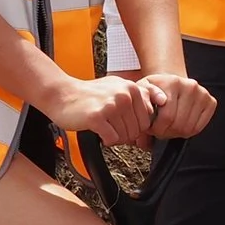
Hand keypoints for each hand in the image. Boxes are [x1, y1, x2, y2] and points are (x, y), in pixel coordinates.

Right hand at [46, 74, 163, 147]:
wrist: (62, 94)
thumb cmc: (90, 93)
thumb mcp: (118, 85)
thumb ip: (141, 92)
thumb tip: (162, 99)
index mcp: (131, 88)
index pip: (146, 121)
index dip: (134, 127)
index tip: (121, 122)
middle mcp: (124, 95)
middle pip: (136, 131)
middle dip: (124, 133)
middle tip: (110, 125)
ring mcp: (111, 105)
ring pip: (124, 136)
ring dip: (114, 136)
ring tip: (103, 126)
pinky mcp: (97, 117)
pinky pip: (111, 139)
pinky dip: (105, 139)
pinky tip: (98, 130)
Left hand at [142, 73, 216, 139]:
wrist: (171, 83)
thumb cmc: (156, 90)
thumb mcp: (143, 90)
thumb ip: (144, 97)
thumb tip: (161, 101)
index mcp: (173, 82)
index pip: (167, 117)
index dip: (156, 129)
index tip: (151, 128)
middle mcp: (190, 86)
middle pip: (178, 125)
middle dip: (166, 132)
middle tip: (160, 129)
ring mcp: (202, 94)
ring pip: (188, 128)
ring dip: (176, 133)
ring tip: (169, 127)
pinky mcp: (211, 102)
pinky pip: (199, 127)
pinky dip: (188, 131)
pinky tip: (180, 124)